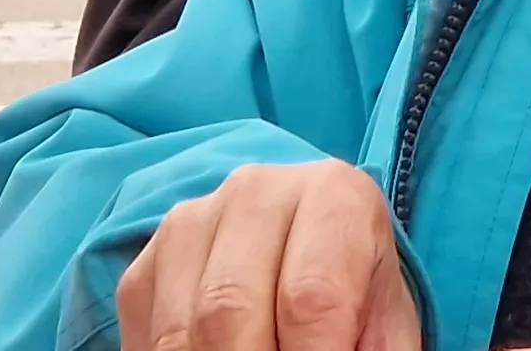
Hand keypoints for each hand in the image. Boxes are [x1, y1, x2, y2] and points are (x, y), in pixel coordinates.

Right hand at [118, 160, 422, 350]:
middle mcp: (255, 195)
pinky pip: (148, 341)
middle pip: (230, 311)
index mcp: (331, 196)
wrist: (308, 255)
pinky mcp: (145, 264)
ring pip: (181, 332)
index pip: (311, 297)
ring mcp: (190, 224)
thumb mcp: (384, 324)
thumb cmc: (355, 298)